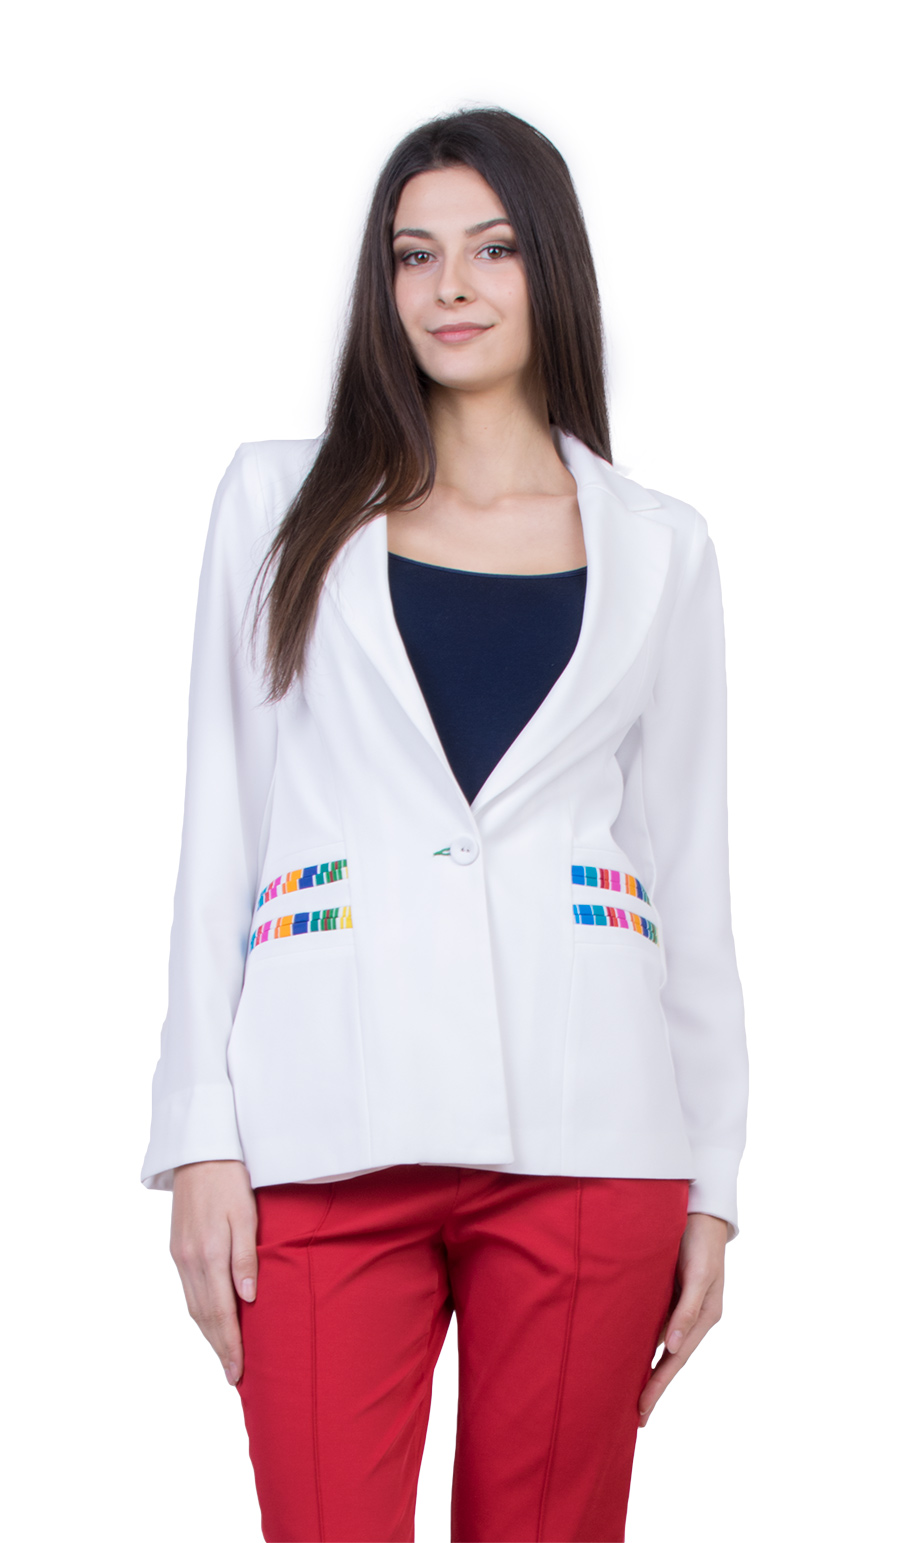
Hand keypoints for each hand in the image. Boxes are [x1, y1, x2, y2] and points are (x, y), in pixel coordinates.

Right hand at [170, 1159, 257, 1385]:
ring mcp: (180, 1255)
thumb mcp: (246, 1215)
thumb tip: (247, 1299)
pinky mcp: (176, 1248)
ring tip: (223, 1355)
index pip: (221, 1312)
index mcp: (209, 1254)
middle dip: (218, 1348)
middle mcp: (189, 1260)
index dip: (230, 1344)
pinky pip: (188, 1290)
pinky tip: (210, 1320)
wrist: (200, 1152)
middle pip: (204, 1316)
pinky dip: (199, 1312)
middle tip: (233, 1375)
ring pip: (193, 1306)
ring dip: (208, 1334)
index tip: (237, 1372)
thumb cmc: (231, 1181)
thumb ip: (246, 1257)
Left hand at [638, 1211, 727, 1425]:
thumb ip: (687, 1310)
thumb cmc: (701, 1241)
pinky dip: (642, 1340)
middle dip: (652, 1386)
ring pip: (660, 1343)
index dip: (658, 1385)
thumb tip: (672, 1348)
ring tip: (627, 1392)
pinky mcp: (667, 1291)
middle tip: (634, 1417)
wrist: (700, 1209)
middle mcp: (691, 1316)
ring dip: (646, 1366)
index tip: (641, 1410)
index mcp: (705, 1317)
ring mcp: (680, 1305)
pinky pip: (653, 1322)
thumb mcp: (699, 1275)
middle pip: (669, 1359)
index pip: (676, 1360)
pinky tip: (628, 1350)